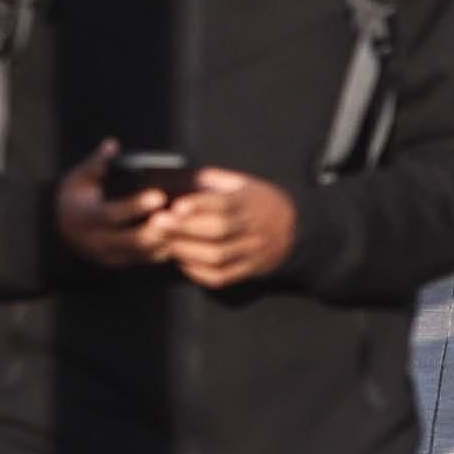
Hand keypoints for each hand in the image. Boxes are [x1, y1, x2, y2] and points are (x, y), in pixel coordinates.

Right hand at [53, 142, 170, 270]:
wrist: (61, 228)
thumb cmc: (75, 196)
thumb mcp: (80, 177)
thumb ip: (96, 162)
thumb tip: (111, 145)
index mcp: (86, 217)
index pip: (112, 214)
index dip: (136, 206)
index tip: (159, 196)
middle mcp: (96, 241)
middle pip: (131, 240)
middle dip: (157, 229)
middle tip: (182, 215)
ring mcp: (108, 255)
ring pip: (141, 253)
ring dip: (165, 241)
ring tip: (188, 225)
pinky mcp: (120, 262)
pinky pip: (144, 259)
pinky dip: (163, 249)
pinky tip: (182, 236)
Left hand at [142, 167, 297, 289]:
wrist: (296, 229)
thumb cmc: (260, 201)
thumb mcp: (242, 183)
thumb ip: (212, 180)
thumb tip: (179, 176)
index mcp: (249, 202)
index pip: (224, 204)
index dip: (199, 205)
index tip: (176, 206)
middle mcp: (252, 228)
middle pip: (217, 231)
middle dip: (184, 229)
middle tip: (157, 224)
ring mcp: (251, 252)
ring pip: (217, 257)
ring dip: (187, 251)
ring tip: (166, 243)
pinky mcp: (249, 271)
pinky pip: (221, 277)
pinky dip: (198, 273)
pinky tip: (183, 262)